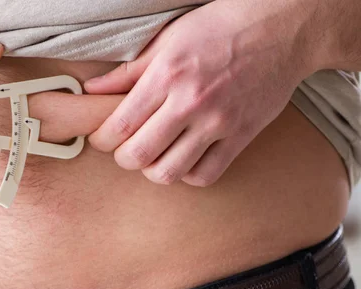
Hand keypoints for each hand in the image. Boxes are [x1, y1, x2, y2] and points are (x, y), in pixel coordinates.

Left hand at [85, 0, 312, 186]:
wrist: (281, 28)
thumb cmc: (220, 28)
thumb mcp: (167, 40)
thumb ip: (127, 72)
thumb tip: (91, 90)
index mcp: (167, 76)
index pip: (119, 126)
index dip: (102, 140)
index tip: (102, 139)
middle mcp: (190, 102)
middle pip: (138, 155)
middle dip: (123, 158)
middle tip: (126, 149)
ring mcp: (218, 122)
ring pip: (169, 173)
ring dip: (153, 170)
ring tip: (155, 155)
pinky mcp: (241, 136)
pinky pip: (206, 175)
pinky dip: (188, 174)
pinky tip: (184, 158)